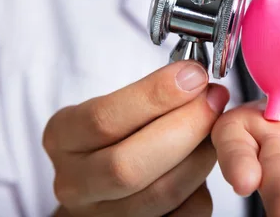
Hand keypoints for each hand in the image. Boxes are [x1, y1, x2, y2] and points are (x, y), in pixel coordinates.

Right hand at [43, 61, 228, 216]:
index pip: (103, 119)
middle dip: (185, 127)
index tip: (193, 76)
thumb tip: (195, 78)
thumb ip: (150, 94)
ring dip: (200, 157)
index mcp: (63, 138)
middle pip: (128, 165)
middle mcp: (73, 182)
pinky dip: (201, 189)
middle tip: (214, 101)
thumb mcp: (117, 106)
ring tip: (216, 130)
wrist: (105, 185)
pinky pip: (182, 215)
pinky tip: (204, 164)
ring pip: (160, 194)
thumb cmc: (118, 136)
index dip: (155, 95)